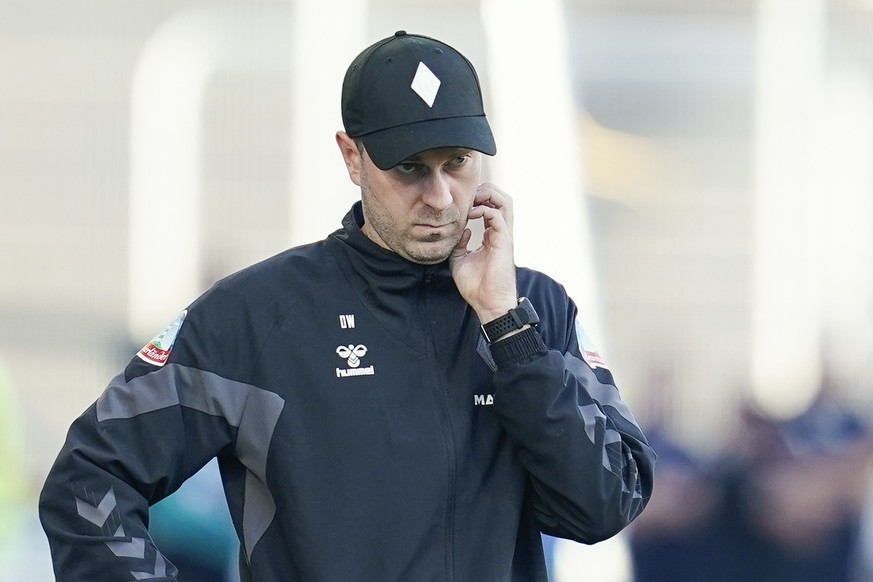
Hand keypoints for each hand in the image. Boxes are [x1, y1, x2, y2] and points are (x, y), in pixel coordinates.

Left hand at [449, 183, 517, 322]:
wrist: (487, 303)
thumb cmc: (476, 286)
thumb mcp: (460, 260)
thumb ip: (459, 244)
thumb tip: (461, 230)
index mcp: (492, 236)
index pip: (490, 207)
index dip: (477, 200)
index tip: (460, 203)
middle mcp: (501, 233)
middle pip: (501, 199)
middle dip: (485, 190)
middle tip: (468, 195)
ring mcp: (504, 235)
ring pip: (505, 202)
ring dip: (488, 194)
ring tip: (472, 199)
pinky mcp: (504, 241)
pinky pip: (498, 215)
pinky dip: (484, 209)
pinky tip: (471, 215)